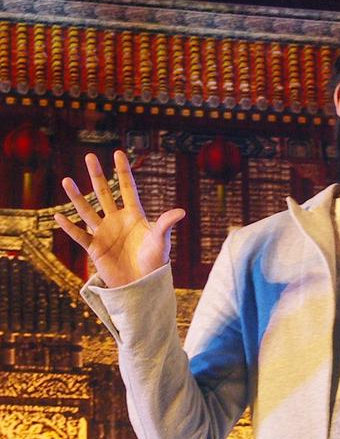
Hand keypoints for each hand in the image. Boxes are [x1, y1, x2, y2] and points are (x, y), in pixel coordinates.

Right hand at [54, 151, 184, 287]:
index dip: (123, 171)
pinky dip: (69, 227)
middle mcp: (117, 220)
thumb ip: (165, 224)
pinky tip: (58, 217)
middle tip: (90, 156)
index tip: (118, 153)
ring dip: (76, 196)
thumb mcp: (161, 241)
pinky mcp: (95, 248)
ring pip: (87, 211)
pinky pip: (80, 235)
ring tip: (66, 180)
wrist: (142, 284)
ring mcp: (104, 233)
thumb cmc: (155, 263)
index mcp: (134, 215)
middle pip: (104, 193)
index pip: (127, 188)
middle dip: (97, 175)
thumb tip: (181, 211)